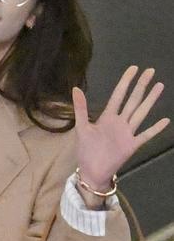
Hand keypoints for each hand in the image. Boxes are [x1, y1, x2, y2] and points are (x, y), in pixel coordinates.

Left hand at [74, 66, 168, 189]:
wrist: (91, 172)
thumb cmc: (86, 151)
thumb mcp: (81, 128)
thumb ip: (81, 109)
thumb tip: (75, 88)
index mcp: (107, 117)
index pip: (118, 95)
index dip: (125, 81)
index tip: (134, 68)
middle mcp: (120, 122)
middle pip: (133, 100)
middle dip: (141, 85)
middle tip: (151, 71)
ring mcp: (127, 133)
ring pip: (141, 113)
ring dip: (150, 100)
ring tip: (159, 86)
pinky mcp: (132, 145)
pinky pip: (146, 135)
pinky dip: (155, 129)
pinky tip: (165, 120)